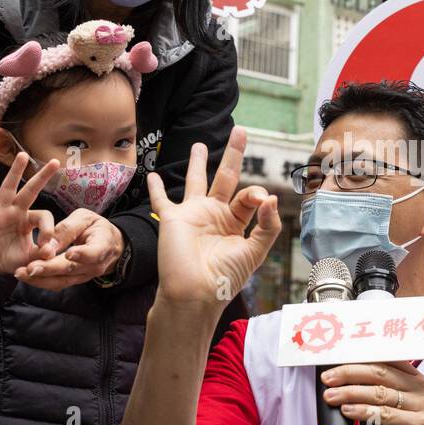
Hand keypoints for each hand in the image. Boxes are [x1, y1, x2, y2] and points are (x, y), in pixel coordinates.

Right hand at [0, 154, 60, 274]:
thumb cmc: (10, 258)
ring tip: (23, 156)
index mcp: (29, 220)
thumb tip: (51, 253)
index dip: (48, 229)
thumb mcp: (28, 259)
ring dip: (15, 172)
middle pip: (31, 191)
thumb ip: (39, 255)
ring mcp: (0, 212)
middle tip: (56, 162)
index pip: (43, 216)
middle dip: (42, 176)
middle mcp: (16, 211)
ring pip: (8, 188)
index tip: (47, 247)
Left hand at [15, 209, 122, 288]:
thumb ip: (68, 229)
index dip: (83, 254)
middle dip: (50, 269)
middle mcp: (95, 265)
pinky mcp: (73, 280)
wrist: (108, 246)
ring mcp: (84, 276)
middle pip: (72, 269)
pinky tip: (24, 275)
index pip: (95, 252)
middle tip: (31, 268)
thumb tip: (49, 244)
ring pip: (61, 281)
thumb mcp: (84, 219)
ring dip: (40, 279)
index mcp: (103, 245)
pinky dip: (40, 281)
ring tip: (21, 273)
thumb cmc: (95, 227)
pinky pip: (56, 284)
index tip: (69, 254)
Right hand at [145, 125, 279, 307]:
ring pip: (196, 181)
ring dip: (196, 162)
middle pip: (226, 177)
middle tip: (240, 131)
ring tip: (198, 145)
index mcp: (236, 223)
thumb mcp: (255, 252)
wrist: (195, 293)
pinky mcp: (172, 219)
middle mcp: (215, 215)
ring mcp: (193, 215)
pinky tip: (152, 176)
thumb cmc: (225, 278)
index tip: (259, 198)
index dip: (256, 193)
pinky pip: (162, 201)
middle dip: (233, 154)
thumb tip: (271, 197)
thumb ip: (267, 226)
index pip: (248, 197)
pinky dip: (156, 189)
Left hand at [320, 361, 423, 424]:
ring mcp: (422, 405)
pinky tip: (348, 410)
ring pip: (380, 393)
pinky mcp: (420, 424)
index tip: (335, 363)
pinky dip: (364, 411)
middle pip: (379, 372)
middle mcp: (420, 387)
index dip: (357, 360)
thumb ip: (378, 394)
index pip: (383, 361)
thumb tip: (343, 384)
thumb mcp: (395, 409)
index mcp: (414, 378)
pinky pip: (386, 414)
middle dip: (349, 373)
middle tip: (328, 379)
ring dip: (351, 392)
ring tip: (332, 396)